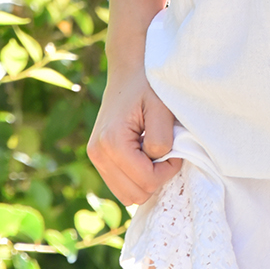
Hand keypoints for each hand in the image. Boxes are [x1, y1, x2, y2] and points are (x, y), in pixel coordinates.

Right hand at [87, 66, 179, 206]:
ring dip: (146, 180)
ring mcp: (95, 158)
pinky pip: (121, 186)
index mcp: (111, 142)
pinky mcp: (98, 159)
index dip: (168, 169)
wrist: (128, 73)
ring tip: (153, 154)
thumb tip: (158, 163)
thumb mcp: (161, 109)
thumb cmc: (148, 86)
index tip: (174, 148)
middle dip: (156, 178)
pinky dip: (136, 178)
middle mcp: (97, 154)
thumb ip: (161, 140)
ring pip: (127, 196)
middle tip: (165, 152)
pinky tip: (143, 157)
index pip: (146, 181)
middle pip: (135, 195)